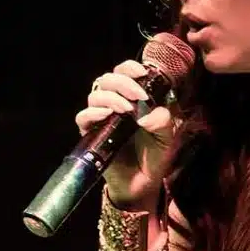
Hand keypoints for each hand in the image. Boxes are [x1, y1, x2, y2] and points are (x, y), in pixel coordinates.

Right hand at [74, 60, 176, 205]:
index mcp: (131, 98)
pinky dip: (93, 112)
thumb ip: (162, 121)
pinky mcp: (91, 134)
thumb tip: (146, 113)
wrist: (143, 182)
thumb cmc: (154, 156)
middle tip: (138, 96)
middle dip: (123, 82)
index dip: (130, 68)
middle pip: (108, 79)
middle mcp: (114, 103)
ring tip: (126, 109)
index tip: (142, 73)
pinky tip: (108, 114)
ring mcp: (101, 118)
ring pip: (95, 94)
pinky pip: (83, 117)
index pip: (124, 72)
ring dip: (111, 97)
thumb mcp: (166, 137)